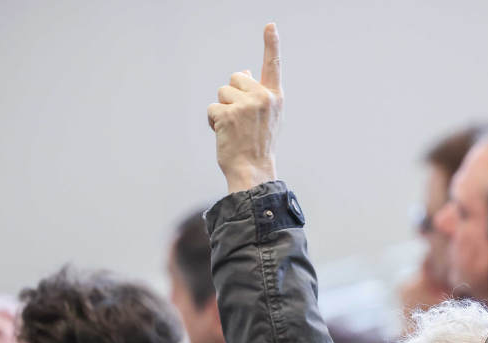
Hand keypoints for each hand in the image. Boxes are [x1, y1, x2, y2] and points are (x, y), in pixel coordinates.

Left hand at [208, 24, 282, 192]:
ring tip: (235, 130)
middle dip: (232, 96)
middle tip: (241, 120)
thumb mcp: (267, 118)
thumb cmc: (259, 146)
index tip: (269, 26)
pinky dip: (214, 122)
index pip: (272, 66)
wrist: (254, 171)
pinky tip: (225, 135)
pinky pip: (212, 109)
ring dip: (223, 110)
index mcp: (275, 98)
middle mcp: (262, 98)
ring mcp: (245, 105)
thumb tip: (245, 72)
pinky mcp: (228, 114)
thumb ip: (258, 95)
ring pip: (222, 93)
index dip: (271, 44)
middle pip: (236, 78)